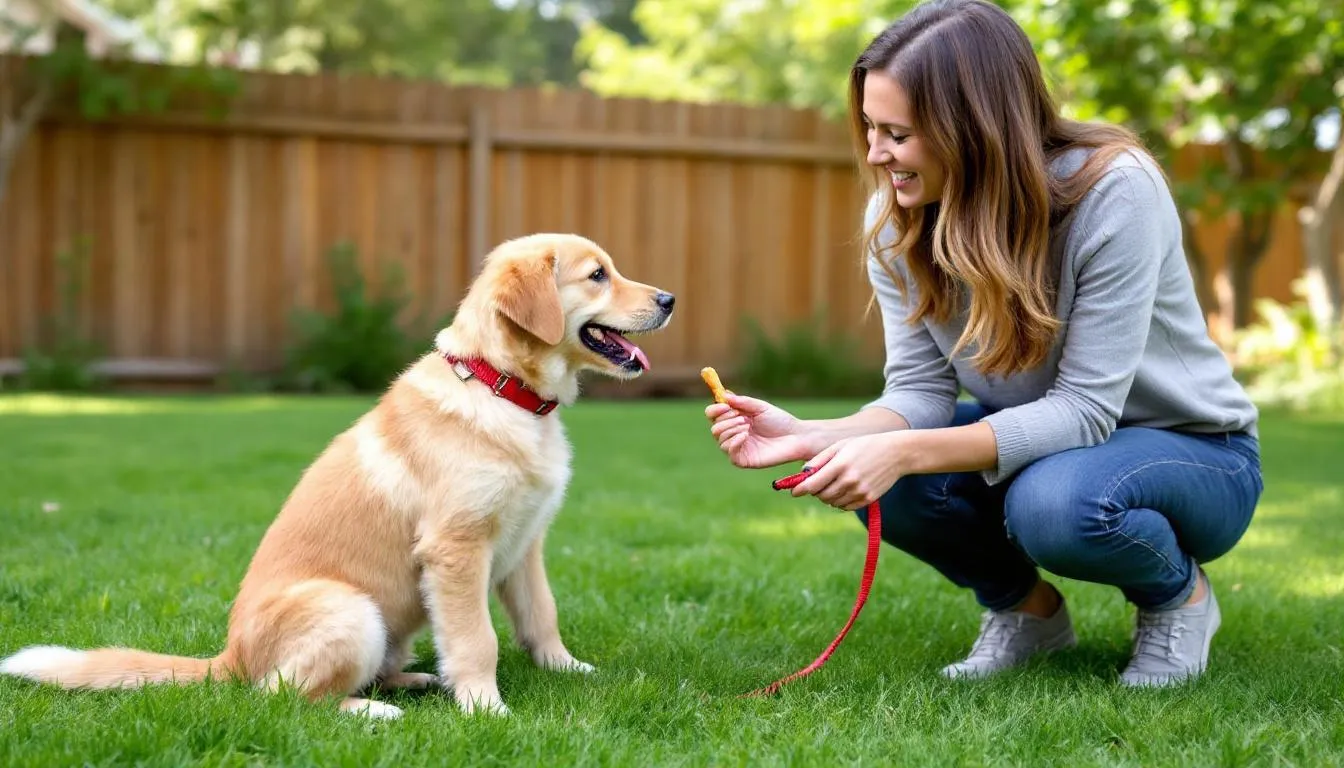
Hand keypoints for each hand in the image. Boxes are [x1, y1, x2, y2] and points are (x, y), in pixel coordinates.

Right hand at [706, 392, 811, 468]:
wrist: (795, 437)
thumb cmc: (780, 421)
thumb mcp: (761, 407)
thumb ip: (742, 402)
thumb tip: (724, 396)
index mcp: (735, 419)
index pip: (714, 415)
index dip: (715, 410)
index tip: (724, 406)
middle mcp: (734, 433)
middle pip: (715, 428)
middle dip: (726, 420)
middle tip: (743, 418)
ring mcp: (738, 447)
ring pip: (720, 440)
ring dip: (731, 430)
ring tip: (748, 426)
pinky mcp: (744, 460)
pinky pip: (729, 453)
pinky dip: (733, 442)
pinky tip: (745, 436)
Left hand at [791, 432, 911, 510]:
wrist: (896, 453)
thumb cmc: (864, 446)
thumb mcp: (840, 446)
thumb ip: (820, 460)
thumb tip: (802, 474)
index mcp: (839, 465)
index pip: (812, 484)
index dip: (800, 490)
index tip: (794, 492)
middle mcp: (849, 480)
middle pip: (821, 496)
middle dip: (815, 492)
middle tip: (817, 484)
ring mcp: (860, 491)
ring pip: (833, 503)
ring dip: (828, 497)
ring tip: (833, 484)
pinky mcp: (868, 499)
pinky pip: (846, 507)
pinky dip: (840, 502)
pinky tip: (844, 490)